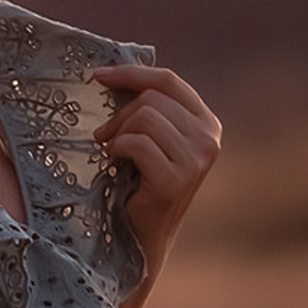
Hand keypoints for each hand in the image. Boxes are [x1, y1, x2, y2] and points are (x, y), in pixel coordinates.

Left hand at [92, 63, 220, 285]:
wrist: (141, 235)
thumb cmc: (137, 182)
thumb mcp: (150, 139)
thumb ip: (148, 109)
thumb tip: (113, 72)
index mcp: (206, 123)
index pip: (168, 81)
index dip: (131, 73)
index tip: (98, 75)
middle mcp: (209, 139)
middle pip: (151, 98)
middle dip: (119, 116)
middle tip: (106, 139)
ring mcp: (196, 160)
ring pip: (143, 118)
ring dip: (117, 135)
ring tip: (115, 156)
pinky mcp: (176, 179)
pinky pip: (135, 143)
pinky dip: (116, 151)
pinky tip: (116, 166)